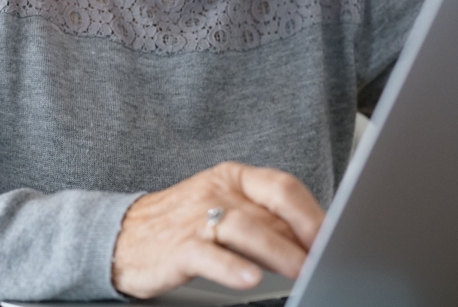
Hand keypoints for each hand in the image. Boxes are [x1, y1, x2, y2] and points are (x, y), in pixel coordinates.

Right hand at [111, 161, 325, 297]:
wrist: (119, 236)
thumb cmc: (180, 225)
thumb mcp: (223, 210)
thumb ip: (265, 220)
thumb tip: (314, 241)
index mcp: (232, 178)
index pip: (282, 187)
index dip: (313, 212)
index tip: (337, 236)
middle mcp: (216, 193)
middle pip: (270, 211)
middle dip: (304, 237)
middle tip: (328, 258)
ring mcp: (195, 219)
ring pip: (245, 229)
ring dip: (279, 251)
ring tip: (303, 271)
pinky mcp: (176, 247)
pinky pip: (208, 255)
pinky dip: (231, 267)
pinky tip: (250, 279)